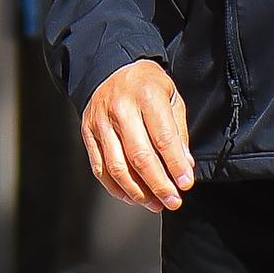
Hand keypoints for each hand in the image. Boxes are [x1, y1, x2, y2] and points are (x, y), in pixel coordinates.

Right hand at [81, 59, 194, 211]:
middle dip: (159, 185)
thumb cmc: (147, 86)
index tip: (186, 184)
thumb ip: (178, 131)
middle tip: (173, 201)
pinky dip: (116, 188)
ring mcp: (100, 122)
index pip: (163, 138)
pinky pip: (100, 168)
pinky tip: (132, 197)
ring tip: (155, 204)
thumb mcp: (171, 98)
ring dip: (138, 192)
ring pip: (117, 167)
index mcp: (146, 96)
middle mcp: (121, 109)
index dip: (175, 165)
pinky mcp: (87, 134)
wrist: (111, 68)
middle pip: (139, 157)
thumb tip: (185, 165)